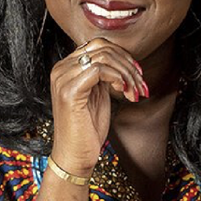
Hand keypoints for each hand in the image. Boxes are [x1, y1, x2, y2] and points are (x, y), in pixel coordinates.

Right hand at [47, 37, 145, 174]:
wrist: (75, 155)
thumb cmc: (87, 128)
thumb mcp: (98, 94)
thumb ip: (103, 74)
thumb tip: (123, 59)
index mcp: (66, 68)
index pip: (97, 45)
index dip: (123, 56)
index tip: (138, 75)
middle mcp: (60, 69)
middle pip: (102, 47)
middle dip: (128, 64)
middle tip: (140, 85)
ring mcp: (63, 79)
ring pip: (103, 56)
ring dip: (127, 73)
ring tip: (134, 91)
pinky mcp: (69, 91)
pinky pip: (99, 70)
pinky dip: (118, 78)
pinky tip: (124, 92)